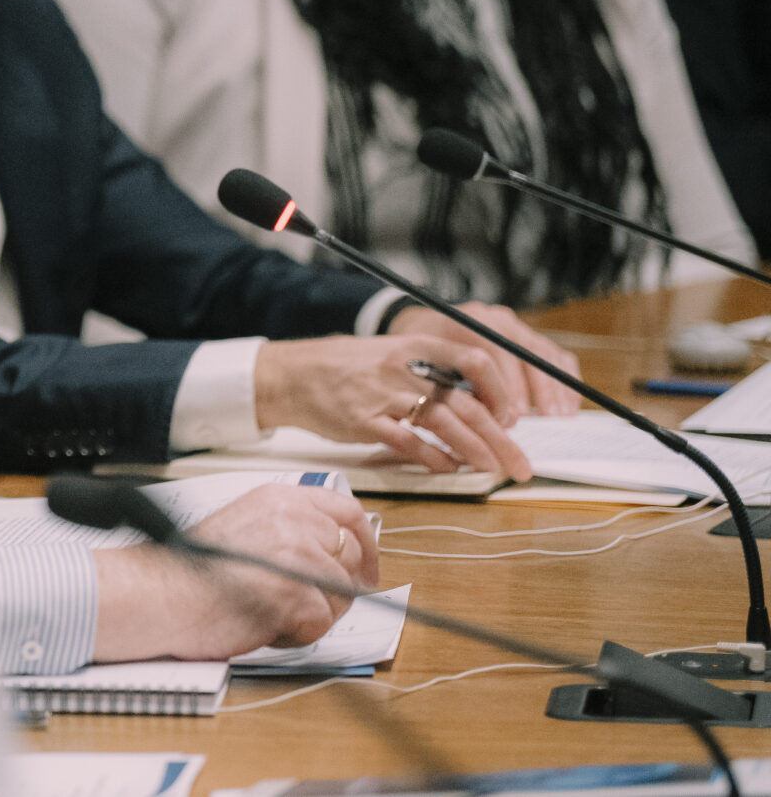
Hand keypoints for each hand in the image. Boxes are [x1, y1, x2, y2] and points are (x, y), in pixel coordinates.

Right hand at [90, 485, 375, 660]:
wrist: (157, 595)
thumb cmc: (190, 571)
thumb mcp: (244, 526)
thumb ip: (289, 529)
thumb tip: (336, 553)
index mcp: (280, 498)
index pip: (349, 512)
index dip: (366, 545)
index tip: (365, 569)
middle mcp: (293, 519)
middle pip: (351, 558)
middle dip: (336, 588)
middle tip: (306, 605)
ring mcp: (298, 555)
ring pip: (342, 595)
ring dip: (313, 614)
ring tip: (269, 612)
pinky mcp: (296, 593)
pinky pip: (322, 623)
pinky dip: (297, 634)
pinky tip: (264, 624)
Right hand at [255, 333, 535, 478]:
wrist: (293, 374)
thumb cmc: (347, 367)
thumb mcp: (393, 354)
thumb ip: (431, 371)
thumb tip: (477, 405)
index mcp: (416, 344)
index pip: (475, 359)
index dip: (501, 390)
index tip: (513, 416)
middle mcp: (404, 367)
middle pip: (467, 403)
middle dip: (501, 438)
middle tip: (520, 464)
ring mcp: (383, 394)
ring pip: (444, 423)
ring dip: (475, 450)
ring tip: (493, 469)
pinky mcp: (363, 421)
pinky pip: (409, 443)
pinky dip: (434, 459)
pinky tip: (449, 468)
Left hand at [388, 304, 582, 417]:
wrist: (426, 328)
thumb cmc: (424, 353)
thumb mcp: (428, 365)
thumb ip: (450, 387)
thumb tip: (477, 420)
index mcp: (469, 324)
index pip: (495, 354)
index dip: (507, 388)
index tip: (514, 416)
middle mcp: (497, 321)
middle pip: (526, 352)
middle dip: (537, 390)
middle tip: (543, 419)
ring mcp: (517, 327)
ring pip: (546, 354)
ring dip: (556, 388)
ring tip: (559, 416)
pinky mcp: (530, 338)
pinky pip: (556, 356)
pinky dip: (565, 381)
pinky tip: (567, 405)